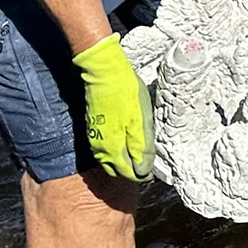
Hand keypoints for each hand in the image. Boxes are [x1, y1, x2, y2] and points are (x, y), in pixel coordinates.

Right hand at [71, 34, 154, 180]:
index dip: (143, 174)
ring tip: (140, 153)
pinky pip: (105, 149)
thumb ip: (142, 147)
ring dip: (124, 161)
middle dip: (133, 171)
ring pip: (110, 160)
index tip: (154, 171)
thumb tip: (144, 170)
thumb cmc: (126, 94)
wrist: (104, 73)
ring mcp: (94, 138)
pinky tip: (127, 141)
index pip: (129, 174)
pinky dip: (116, 151)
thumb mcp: (141, 121)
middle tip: (149, 162)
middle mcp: (100, 148)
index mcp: (112, 148)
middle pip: (117, 170)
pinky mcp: (93, 128)